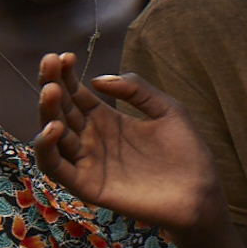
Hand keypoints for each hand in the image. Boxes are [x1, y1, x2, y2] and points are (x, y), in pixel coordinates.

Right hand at [33, 57, 225, 235]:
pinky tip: (54, 127)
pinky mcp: (86, 185)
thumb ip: (137, 89)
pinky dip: (47, 148)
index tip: (62, 55)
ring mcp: (86, 161)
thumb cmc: (186, 152)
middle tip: (49, 62)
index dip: (65, 75)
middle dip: (51, 85)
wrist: (199, 192)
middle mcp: (91, 139)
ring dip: (47, 111)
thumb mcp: (167, 110)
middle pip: (60, 110)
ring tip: (51, 90)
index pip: (76, 94)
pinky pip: (55, 167)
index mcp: (106, 119)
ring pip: (51, 135)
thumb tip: (97, 79)